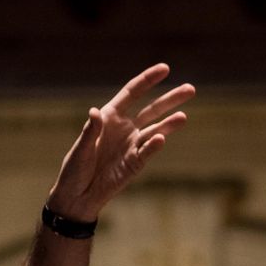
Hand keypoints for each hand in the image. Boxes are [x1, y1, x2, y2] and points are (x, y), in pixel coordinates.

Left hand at [47, 63, 194, 221]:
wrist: (78, 196)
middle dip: (170, 99)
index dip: (148, 80)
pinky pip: (147, 152)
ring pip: (156, 130)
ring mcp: (132, 145)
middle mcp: (125, 128)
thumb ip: (89, 131)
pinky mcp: (135, 164)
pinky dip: (153, 146)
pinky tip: (162, 138)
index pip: (133, 93)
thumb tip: (95, 112)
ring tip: (183, 116)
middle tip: (191, 89)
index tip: (165, 68)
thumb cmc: (75, 170)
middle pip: (152, 109)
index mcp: (110, 117)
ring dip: (170, 123)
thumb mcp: (80, 149)